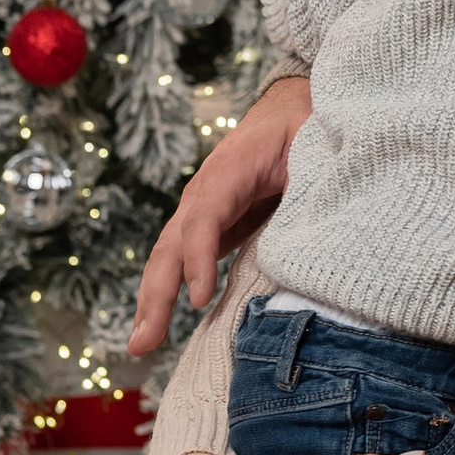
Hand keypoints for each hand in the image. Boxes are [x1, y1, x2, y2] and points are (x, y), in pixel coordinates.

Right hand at [129, 73, 312, 353]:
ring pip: (167, 256)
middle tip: (144, 342)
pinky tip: (154, 327)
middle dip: (157, 293)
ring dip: (151, 301)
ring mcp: (200, 209)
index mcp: (231, 168)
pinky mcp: (208, 226)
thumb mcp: (314, 148)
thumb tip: (315, 228)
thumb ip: (310, 183)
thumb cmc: (305, 128)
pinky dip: (164, 293)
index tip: (199, 299)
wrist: (289, 109)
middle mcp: (205, 190)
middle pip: (173, 243)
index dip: (199, 257)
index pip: (205, 215)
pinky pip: (179, 260)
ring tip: (139, 345)